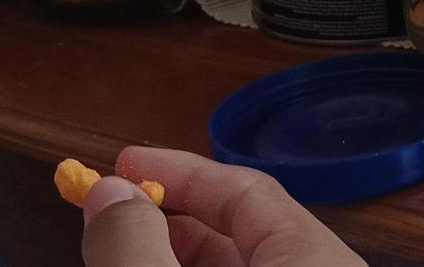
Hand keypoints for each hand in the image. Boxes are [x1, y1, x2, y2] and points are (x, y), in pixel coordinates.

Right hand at [81, 146, 361, 266]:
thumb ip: (138, 248)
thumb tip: (107, 190)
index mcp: (316, 259)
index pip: (249, 191)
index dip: (180, 173)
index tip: (120, 165)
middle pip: (246, 234)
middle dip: (173, 220)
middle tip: (109, 214)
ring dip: (178, 257)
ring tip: (121, 251)